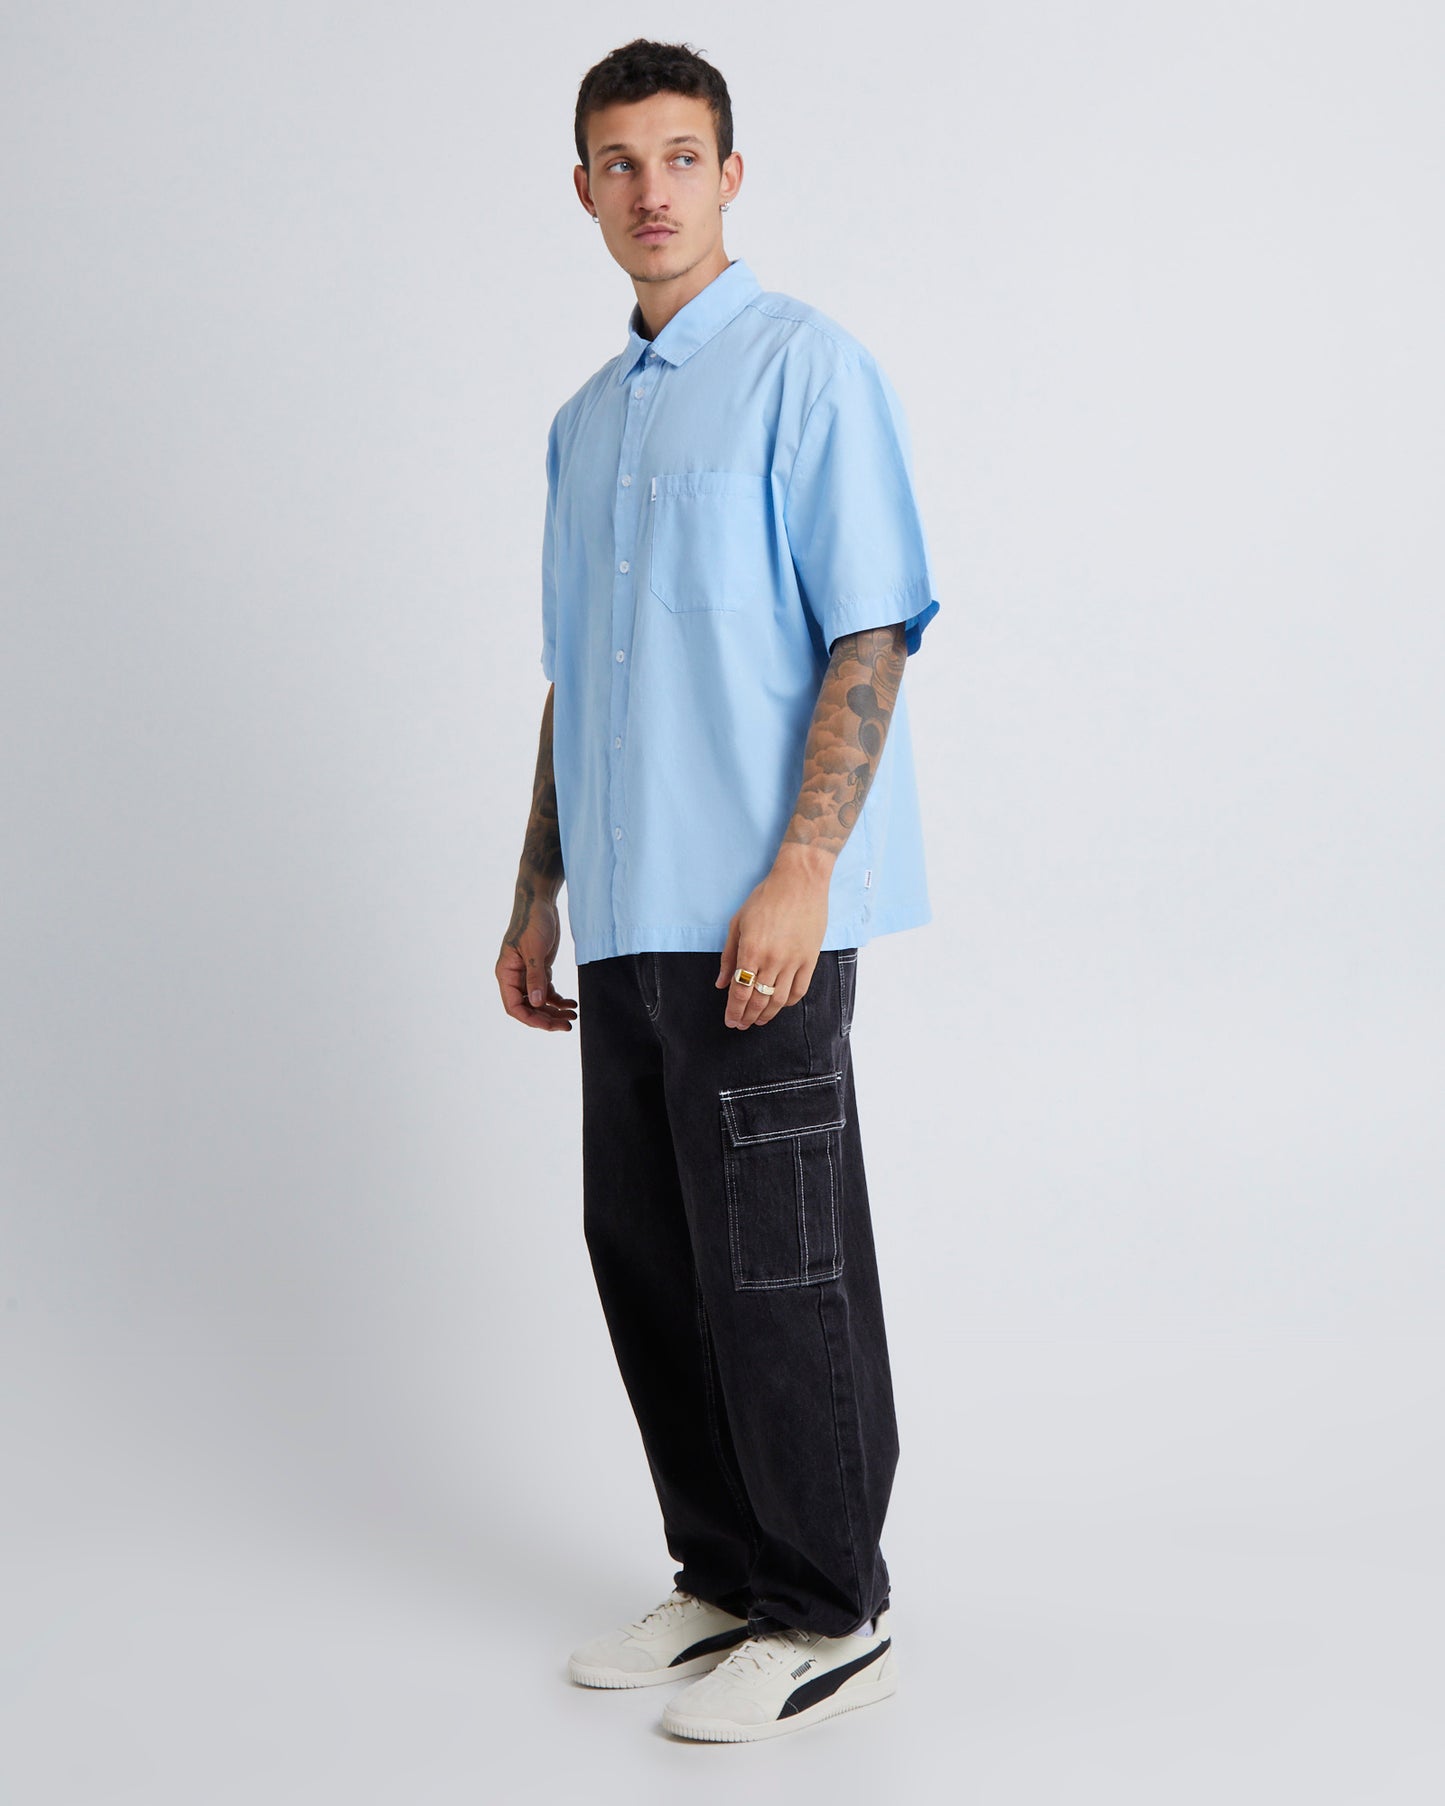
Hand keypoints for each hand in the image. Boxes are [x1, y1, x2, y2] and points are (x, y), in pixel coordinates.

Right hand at [497, 893, 576, 1030]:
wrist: (540, 902)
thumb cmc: (532, 921)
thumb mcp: (534, 950)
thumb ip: (535, 976)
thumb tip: (535, 1003)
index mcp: (506, 973)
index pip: (514, 1006)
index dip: (531, 1018)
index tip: (550, 1025)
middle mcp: (515, 977)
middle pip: (529, 1007)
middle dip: (547, 1018)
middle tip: (567, 1025)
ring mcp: (528, 974)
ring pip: (539, 1002)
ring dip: (555, 1011)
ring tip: (573, 1016)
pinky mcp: (540, 969)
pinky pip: (548, 991)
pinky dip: (559, 1000)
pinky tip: (572, 1004)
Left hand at [714, 847, 832, 1028]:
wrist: (800, 882)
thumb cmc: (765, 898)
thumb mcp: (737, 923)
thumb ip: (728, 956)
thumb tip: (721, 984)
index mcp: (751, 951)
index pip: (740, 992)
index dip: (733, 1011)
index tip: (730, 1021)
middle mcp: (772, 960)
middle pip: (758, 1000)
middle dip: (747, 1017)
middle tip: (740, 1025)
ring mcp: (793, 961)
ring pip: (778, 1000)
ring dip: (766, 1014)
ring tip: (757, 1021)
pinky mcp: (810, 959)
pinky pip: (799, 990)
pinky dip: (788, 1002)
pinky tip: (779, 1005)